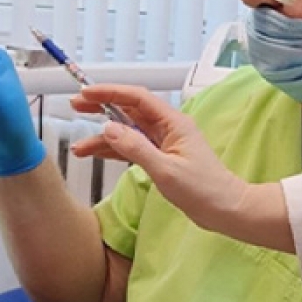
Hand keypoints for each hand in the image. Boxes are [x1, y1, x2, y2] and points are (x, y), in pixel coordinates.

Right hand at [69, 85, 247, 229]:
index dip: (110, 92)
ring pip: (127, 132)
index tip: (87, 93)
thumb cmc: (204, 190)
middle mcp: (167, 128)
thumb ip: (136, 148)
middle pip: (129, 111)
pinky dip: (113, 151)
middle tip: (76, 105)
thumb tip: (109, 128)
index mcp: (173, 122)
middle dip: (102, 107)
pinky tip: (95, 154)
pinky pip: (131, 148)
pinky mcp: (160, 158)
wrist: (225, 209)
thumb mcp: (166, 169)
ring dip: (103, 137)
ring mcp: (163, 143)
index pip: (137, 98)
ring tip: (79, 146)